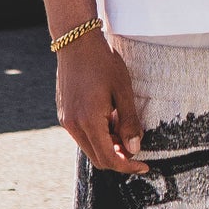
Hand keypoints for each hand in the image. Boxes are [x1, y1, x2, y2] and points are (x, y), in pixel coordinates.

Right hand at [56, 33, 146, 172]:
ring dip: (108, 146)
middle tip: (137, 148)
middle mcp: (73, 125)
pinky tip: (111, 119)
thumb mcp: (123, 90)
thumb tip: (134, 148)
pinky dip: (98, 135)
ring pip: (89, 147)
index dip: (128, 167)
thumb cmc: (103, 62)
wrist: (76, 41)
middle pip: (97, 158)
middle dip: (119, 158)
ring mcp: (66, 120)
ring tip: (124, 128)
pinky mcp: (64, 114)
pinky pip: (82, 135)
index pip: (109, 158)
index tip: (144, 166)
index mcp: (88, 121)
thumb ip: (129, 122)